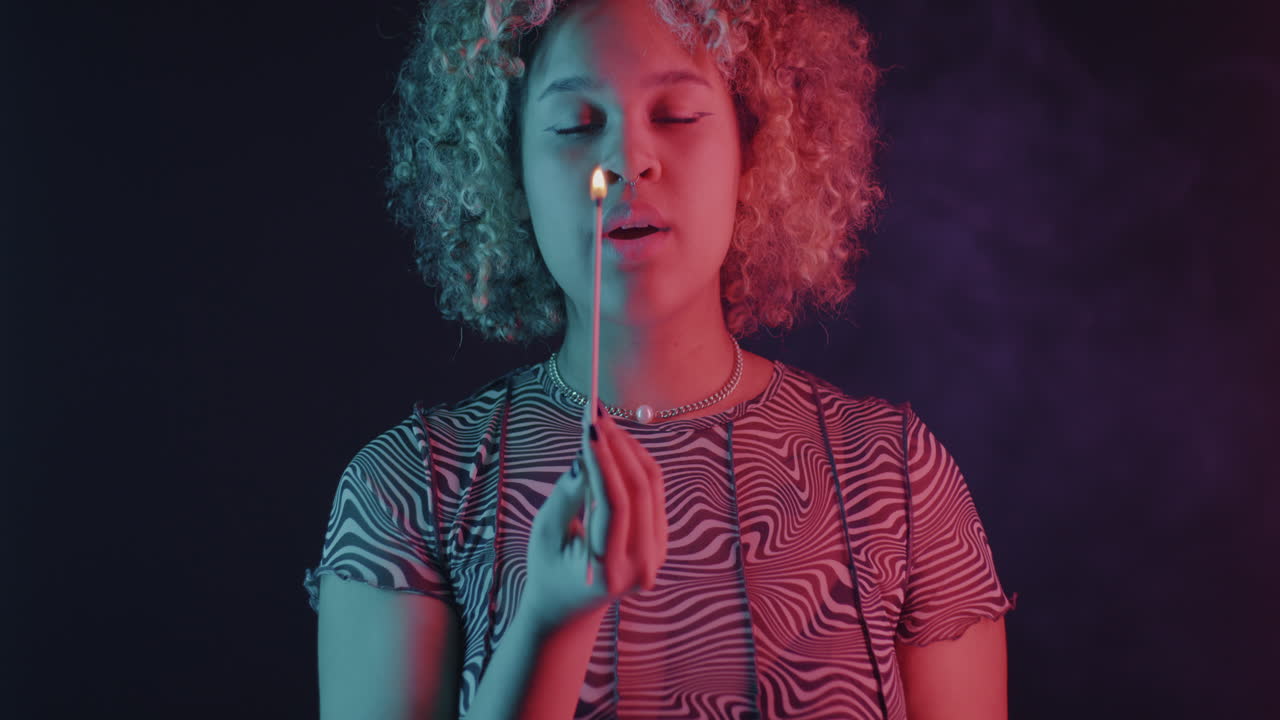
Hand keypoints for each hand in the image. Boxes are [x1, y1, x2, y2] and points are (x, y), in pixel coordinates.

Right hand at [520, 400, 667, 636]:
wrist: (569, 607)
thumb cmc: (549, 570)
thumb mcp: (545, 535)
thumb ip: (567, 497)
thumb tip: (586, 457)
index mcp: (611, 569)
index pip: (614, 504)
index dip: (604, 461)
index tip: (588, 427)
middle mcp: (642, 564)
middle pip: (639, 491)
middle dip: (618, 446)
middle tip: (596, 414)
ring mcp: (657, 554)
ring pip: (652, 487)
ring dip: (630, 449)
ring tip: (604, 423)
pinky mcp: (660, 541)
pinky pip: (653, 493)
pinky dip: (636, 464)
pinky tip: (617, 444)